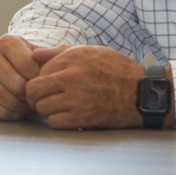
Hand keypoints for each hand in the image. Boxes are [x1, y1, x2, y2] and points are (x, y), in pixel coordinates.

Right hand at [0, 35, 62, 120]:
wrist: (14, 73)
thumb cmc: (35, 66)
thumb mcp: (47, 56)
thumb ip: (57, 53)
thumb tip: (47, 55)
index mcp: (7, 41)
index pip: (28, 65)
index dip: (41, 79)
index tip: (46, 82)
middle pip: (18, 86)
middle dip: (33, 95)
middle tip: (39, 96)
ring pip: (9, 100)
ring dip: (24, 106)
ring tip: (29, 101)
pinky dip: (13, 114)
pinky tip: (17, 106)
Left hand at [26, 46, 144, 129]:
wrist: (142, 93)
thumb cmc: (116, 70)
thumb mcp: (90, 52)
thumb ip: (60, 53)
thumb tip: (34, 54)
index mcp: (74, 59)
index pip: (38, 71)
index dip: (40, 78)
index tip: (47, 84)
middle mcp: (73, 78)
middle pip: (34, 90)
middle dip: (35, 95)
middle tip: (43, 98)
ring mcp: (77, 100)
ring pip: (42, 108)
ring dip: (46, 109)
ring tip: (57, 106)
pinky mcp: (84, 119)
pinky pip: (55, 122)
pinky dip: (57, 121)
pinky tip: (66, 116)